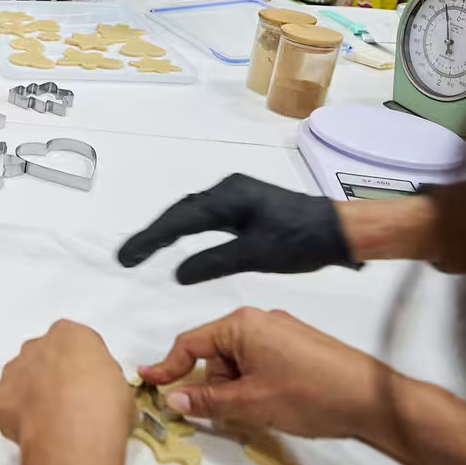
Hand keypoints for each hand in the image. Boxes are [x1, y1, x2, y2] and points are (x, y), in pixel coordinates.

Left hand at [0, 321, 134, 464]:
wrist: (75, 434)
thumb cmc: (103, 406)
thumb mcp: (120, 385)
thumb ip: (100, 377)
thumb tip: (96, 390)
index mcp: (69, 335)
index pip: (74, 343)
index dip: (82, 366)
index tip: (90, 384)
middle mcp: (36, 347)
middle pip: (43, 357)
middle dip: (53, 376)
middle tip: (71, 403)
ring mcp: (13, 372)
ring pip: (21, 379)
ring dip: (33, 394)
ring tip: (53, 421)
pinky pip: (9, 406)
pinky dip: (19, 417)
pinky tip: (37, 431)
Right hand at [115, 173, 357, 283]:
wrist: (339, 231)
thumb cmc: (301, 241)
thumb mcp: (256, 255)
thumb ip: (214, 262)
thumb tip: (177, 273)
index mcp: (228, 198)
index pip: (180, 220)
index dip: (150, 239)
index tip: (126, 258)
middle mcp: (228, 191)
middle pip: (181, 212)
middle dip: (153, 234)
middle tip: (127, 258)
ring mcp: (236, 196)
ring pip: (192, 213)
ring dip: (168, 231)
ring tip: (144, 251)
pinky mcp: (245, 206)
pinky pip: (205, 216)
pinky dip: (186, 229)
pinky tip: (179, 241)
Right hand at [138, 307, 393, 441]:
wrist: (372, 398)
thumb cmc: (308, 394)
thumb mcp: (251, 403)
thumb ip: (208, 401)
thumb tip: (174, 401)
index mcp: (242, 325)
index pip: (190, 343)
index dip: (168, 366)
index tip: (148, 383)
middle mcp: (259, 320)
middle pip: (216, 354)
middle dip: (216, 384)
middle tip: (236, 410)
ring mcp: (282, 331)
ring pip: (240, 362)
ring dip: (240, 387)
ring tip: (265, 409)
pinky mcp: (300, 346)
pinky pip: (262, 362)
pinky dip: (258, 382)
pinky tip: (279, 402)